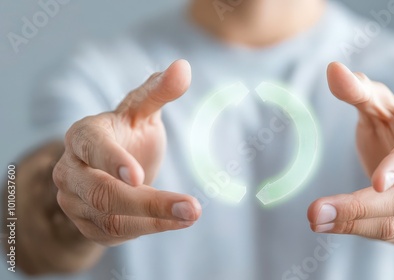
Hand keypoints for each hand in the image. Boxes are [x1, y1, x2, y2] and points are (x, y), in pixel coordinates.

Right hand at [53, 60, 201, 245]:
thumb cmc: (127, 131)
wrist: (111, 167)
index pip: (92, 148)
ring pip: (112, 219)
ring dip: (156, 220)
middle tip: (192, 207)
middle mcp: (70, 170)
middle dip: (150, 202)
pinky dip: (148, 229)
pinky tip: (175, 222)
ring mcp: (74, 201)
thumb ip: (159, 90)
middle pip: (103, 193)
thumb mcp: (142, 109)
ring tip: (192, 214)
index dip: (112, 161)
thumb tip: (184, 66)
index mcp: (83, 135)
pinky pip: (116, 234)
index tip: (138, 176)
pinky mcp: (87, 225)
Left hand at [307, 62, 393, 243]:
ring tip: (314, 220)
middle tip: (316, 210)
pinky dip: (357, 231)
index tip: (377, 180)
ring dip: (352, 224)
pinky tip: (328, 226)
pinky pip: (389, 235)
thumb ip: (357, 91)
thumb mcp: (378, 105)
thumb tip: (333, 68)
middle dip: (358, 206)